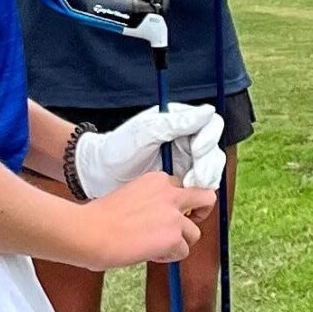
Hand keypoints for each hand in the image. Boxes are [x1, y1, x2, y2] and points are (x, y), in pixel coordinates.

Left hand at [73, 103, 226, 197]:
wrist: (99, 175)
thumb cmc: (118, 149)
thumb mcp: (146, 133)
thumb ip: (177, 123)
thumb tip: (208, 111)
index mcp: (180, 121)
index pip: (210, 125)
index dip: (209, 138)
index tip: (196, 151)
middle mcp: (187, 139)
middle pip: (214, 150)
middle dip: (208, 166)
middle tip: (194, 179)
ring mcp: (186, 161)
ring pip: (211, 170)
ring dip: (205, 182)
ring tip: (188, 189)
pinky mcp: (181, 181)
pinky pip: (200, 187)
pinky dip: (198, 195)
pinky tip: (185, 200)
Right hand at [82, 170, 213, 268]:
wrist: (88, 232)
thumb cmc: (98, 218)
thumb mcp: (130, 195)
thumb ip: (151, 202)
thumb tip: (160, 220)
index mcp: (156, 180)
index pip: (181, 188)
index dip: (177, 204)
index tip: (170, 213)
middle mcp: (170, 193)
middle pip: (206, 198)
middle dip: (202, 212)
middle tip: (190, 224)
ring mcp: (174, 216)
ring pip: (194, 233)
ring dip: (179, 242)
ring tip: (155, 247)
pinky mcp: (173, 237)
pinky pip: (182, 252)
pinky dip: (168, 257)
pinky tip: (149, 254)